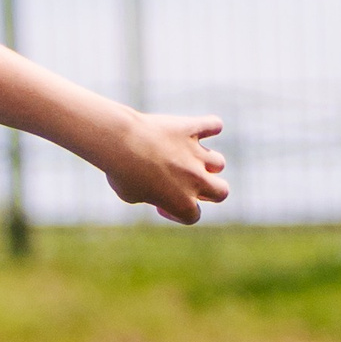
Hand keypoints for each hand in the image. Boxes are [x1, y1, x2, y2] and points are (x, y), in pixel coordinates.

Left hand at [102, 113, 227, 223]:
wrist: (119, 142)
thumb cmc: (120, 172)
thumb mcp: (130, 194)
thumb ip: (151, 194)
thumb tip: (159, 185)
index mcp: (181, 203)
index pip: (192, 216)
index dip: (176, 212)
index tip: (159, 204)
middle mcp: (195, 180)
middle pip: (221, 192)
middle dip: (207, 190)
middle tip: (187, 183)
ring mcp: (196, 154)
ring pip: (218, 163)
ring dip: (205, 163)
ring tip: (184, 158)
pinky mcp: (191, 129)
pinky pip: (214, 125)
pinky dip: (209, 126)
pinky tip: (195, 129)